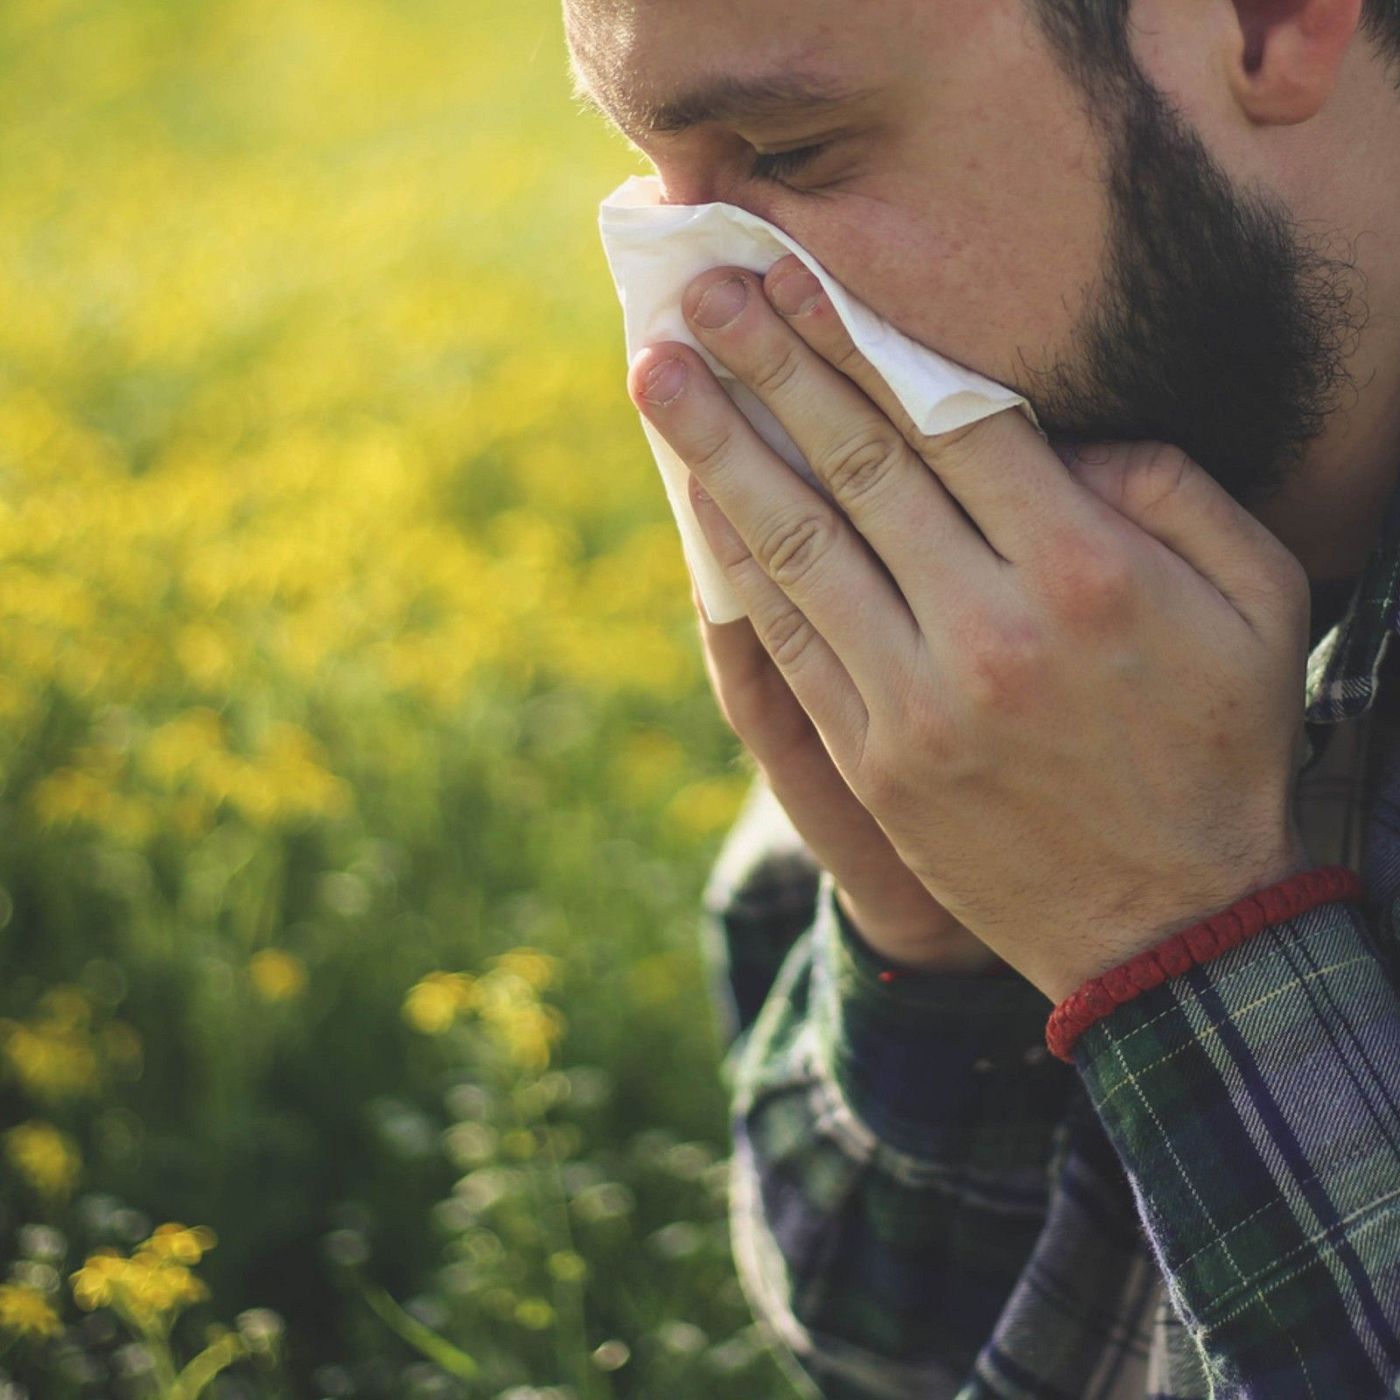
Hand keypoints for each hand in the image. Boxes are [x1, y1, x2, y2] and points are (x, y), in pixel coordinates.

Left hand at [630, 257, 1313, 1003]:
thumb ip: (1169, 489)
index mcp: (1086, 572)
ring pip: (798, 547)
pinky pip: (788, 642)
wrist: (1170, 927)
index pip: (949, 422)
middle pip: (855, 467)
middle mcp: (989, 630)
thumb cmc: (1221, 746)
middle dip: (768, 366)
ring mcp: (917, 703)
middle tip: (698, 293)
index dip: (858, 339)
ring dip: (719, 452)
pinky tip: (699, 502)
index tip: (793, 278)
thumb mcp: (1257, 600)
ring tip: (657, 378)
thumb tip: (1053, 436)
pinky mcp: (875, 761)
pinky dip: (738, 566)